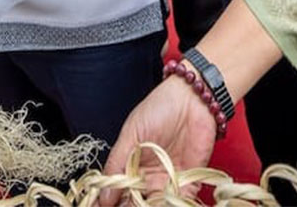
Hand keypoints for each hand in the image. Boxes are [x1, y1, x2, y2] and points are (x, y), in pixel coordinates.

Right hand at [100, 76, 218, 205]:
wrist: (193, 99)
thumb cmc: (159, 109)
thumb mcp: (131, 134)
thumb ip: (116, 164)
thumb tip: (102, 194)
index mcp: (131, 166)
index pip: (118, 192)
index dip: (111, 202)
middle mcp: (149, 177)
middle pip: (137, 203)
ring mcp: (168, 181)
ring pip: (157, 205)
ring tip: (149, 204)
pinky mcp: (190, 182)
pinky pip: (182, 202)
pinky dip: (175, 205)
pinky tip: (168, 203)